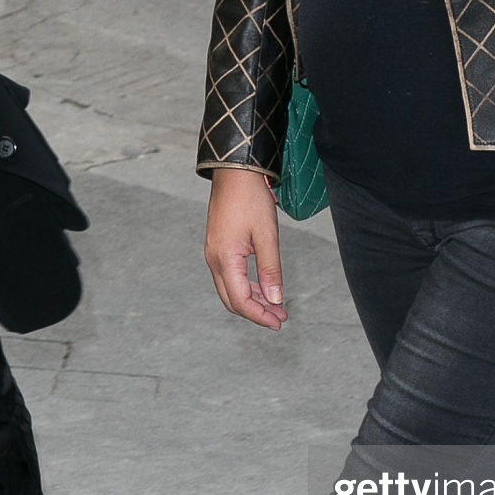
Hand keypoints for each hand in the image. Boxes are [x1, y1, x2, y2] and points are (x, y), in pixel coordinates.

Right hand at [205, 166, 287, 328]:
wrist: (234, 172)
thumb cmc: (251, 199)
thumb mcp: (267, 235)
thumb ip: (271, 269)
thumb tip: (275, 299)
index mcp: (224, 259)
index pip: (240, 300)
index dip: (259, 316)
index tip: (279, 322)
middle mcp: (214, 260)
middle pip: (232, 299)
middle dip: (256, 312)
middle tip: (280, 318)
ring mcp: (214, 253)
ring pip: (231, 289)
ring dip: (253, 300)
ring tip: (277, 306)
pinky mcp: (218, 247)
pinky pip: (230, 276)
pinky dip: (247, 286)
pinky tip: (264, 288)